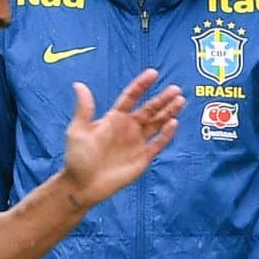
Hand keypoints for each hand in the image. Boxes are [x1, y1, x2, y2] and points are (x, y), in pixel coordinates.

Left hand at [60, 72, 183, 208]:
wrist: (82, 185)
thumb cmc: (78, 157)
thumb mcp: (78, 130)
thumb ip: (84, 109)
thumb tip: (79, 84)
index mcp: (114, 118)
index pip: (131, 97)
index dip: (141, 85)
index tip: (153, 73)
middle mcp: (128, 128)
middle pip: (149, 109)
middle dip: (162, 99)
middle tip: (176, 89)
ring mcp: (137, 142)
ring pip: (157, 124)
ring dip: (168, 113)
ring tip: (180, 101)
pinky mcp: (142, 158)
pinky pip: (158, 144)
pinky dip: (166, 135)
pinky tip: (173, 123)